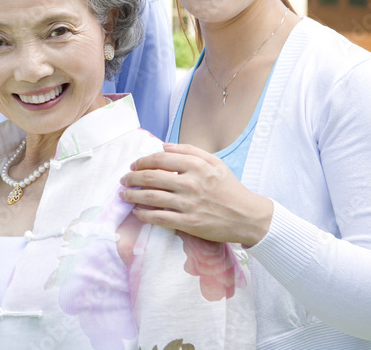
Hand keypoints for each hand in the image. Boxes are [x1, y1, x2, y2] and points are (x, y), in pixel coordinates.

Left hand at [119, 142, 273, 245]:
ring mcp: (189, 204)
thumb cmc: (229, 188)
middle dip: (132, 178)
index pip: (160, 159)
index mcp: (197, 166)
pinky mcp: (189, 223)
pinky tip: (137, 212)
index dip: (142, 161)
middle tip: (124, 180)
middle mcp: (191, 183)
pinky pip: (160, 218)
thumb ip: (190, 150)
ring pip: (152, 198)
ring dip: (133, 196)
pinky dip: (145, 215)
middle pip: (151, 177)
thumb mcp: (215, 162)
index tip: (134, 165)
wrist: (247, 217)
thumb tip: (164, 146)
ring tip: (123, 195)